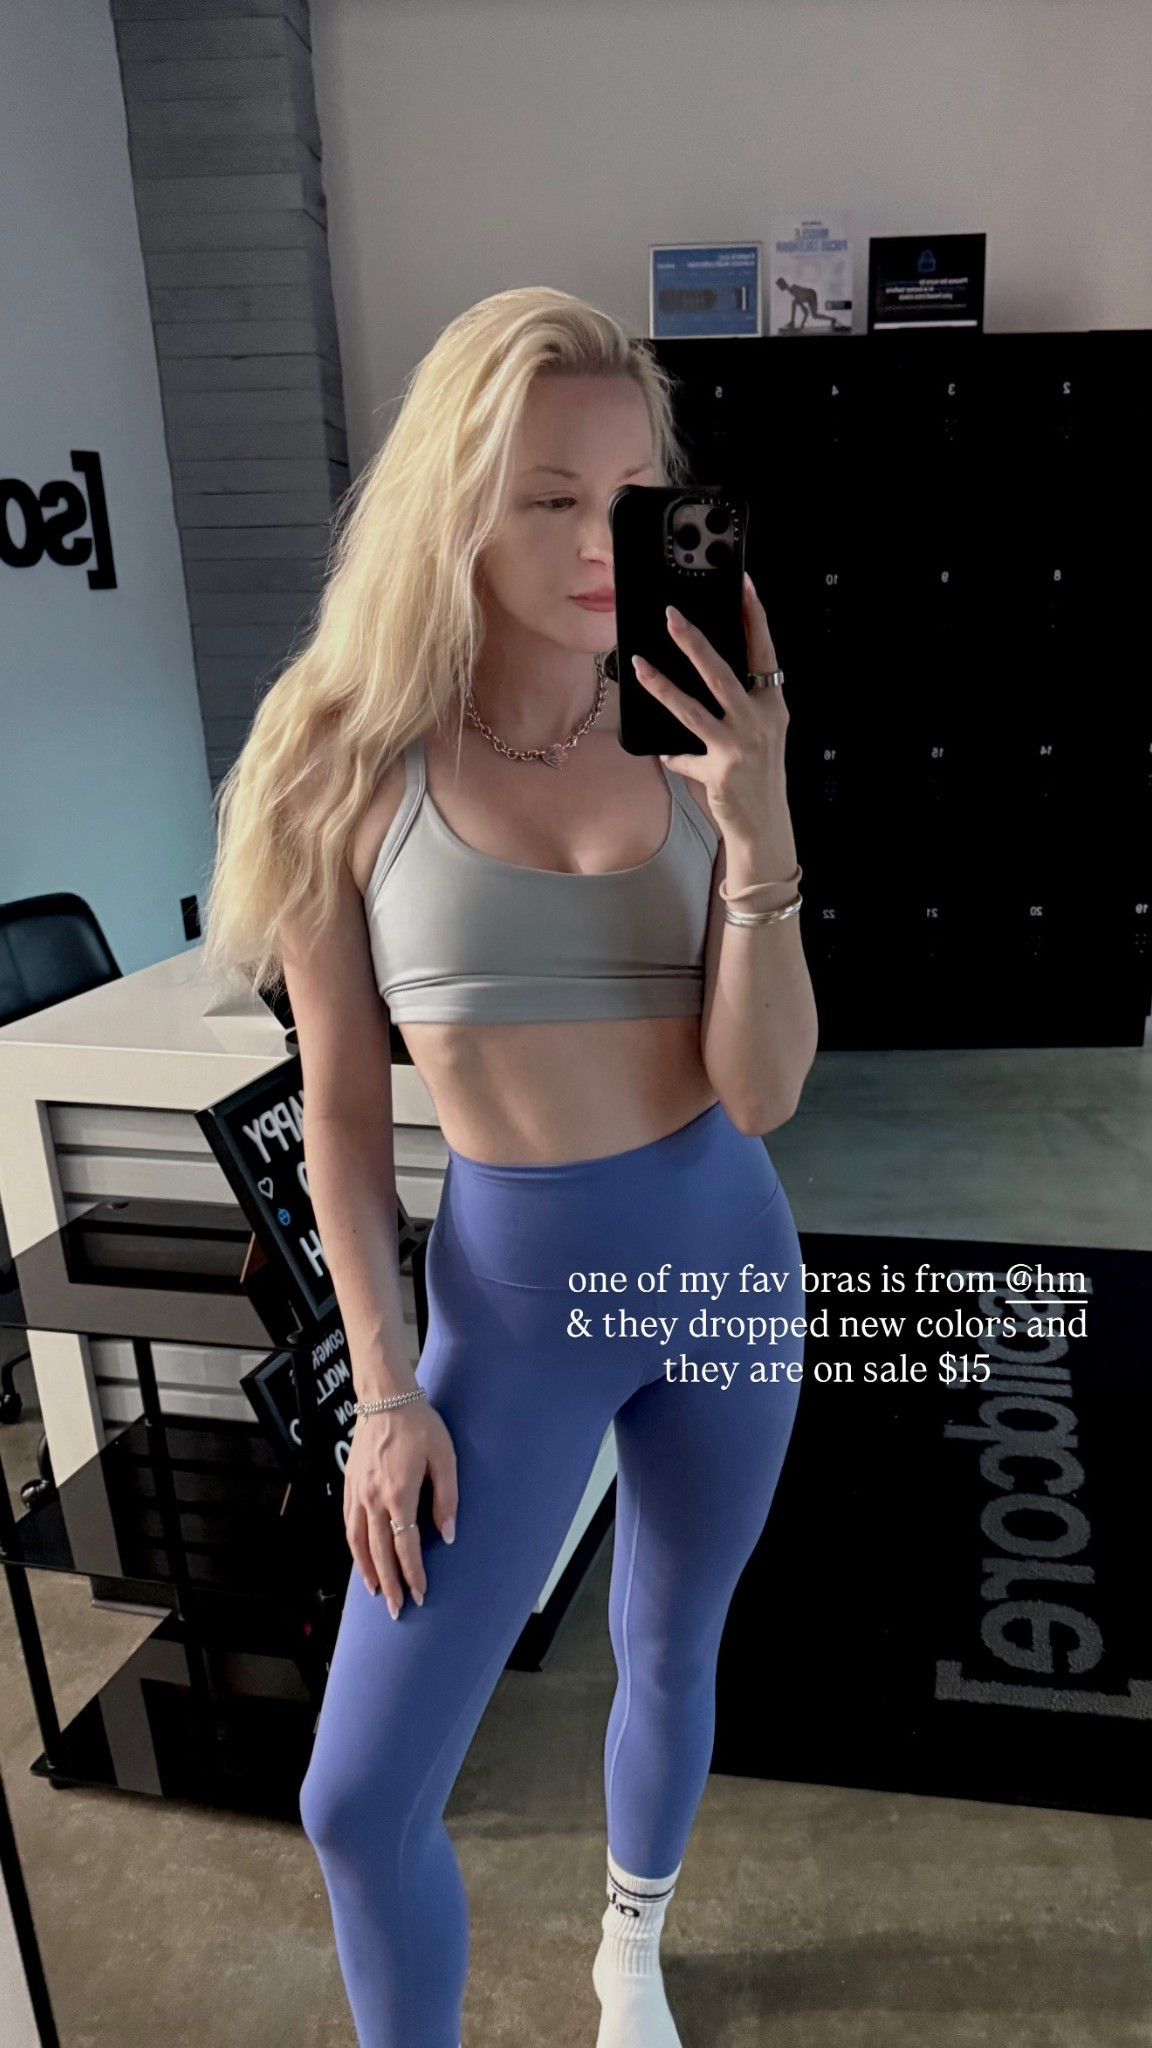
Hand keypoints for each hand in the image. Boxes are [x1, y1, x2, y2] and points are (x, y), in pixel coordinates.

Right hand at [344, 1397, 457, 1616]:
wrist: (386, 1397)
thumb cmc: (420, 1424)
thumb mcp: (445, 1457)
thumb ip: (447, 1498)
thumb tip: (447, 1535)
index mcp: (399, 1494)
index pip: (405, 1546)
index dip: (413, 1573)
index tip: (420, 1594)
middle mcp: (373, 1498)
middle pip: (378, 1552)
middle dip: (389, 1584)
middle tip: (396, 1609)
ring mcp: (357, 1492)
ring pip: (357, 1541)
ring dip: (366, 1570)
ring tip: (374, 1591)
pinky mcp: (349, 1484)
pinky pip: (348, 1523)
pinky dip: (353, 1546)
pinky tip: (359, 1556)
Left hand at [631, 572, 787, 843]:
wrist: (766, 826)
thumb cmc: (758, 775)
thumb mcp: (758, 734)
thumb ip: (736, 706)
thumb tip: (703, 674)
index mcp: (772, 705)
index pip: (764, 651)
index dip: (754, 617)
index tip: (743, 584)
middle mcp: (760, 722)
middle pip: (722, 672)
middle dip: (694, 641)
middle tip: (671, 615)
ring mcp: (740, 747)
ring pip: (693, 709)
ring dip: (662, 685)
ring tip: (639, 665)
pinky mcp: (720, 771)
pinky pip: (684, 757)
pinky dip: (673, 756)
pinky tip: (664, 754)